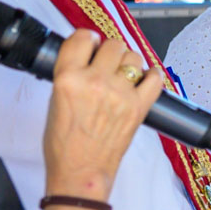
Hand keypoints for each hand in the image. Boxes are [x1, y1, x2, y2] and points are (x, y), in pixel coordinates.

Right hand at [43, 32, 161, 199]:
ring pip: (133, 57)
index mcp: (68, 78)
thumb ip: (70, 75)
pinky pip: (155, 78)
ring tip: (123, 75)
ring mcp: (120, 94)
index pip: (82, 38)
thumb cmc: (64, 144)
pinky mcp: (139, 107)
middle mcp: (95, 82)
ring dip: (129, 62)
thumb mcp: (55, 101)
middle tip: (107, 63)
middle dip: (109, 51)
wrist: (80, 171)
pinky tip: (144, 79)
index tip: (89, 45)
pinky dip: (152, 76)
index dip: (87, 39)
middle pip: (112, 44)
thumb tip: (87, 58)